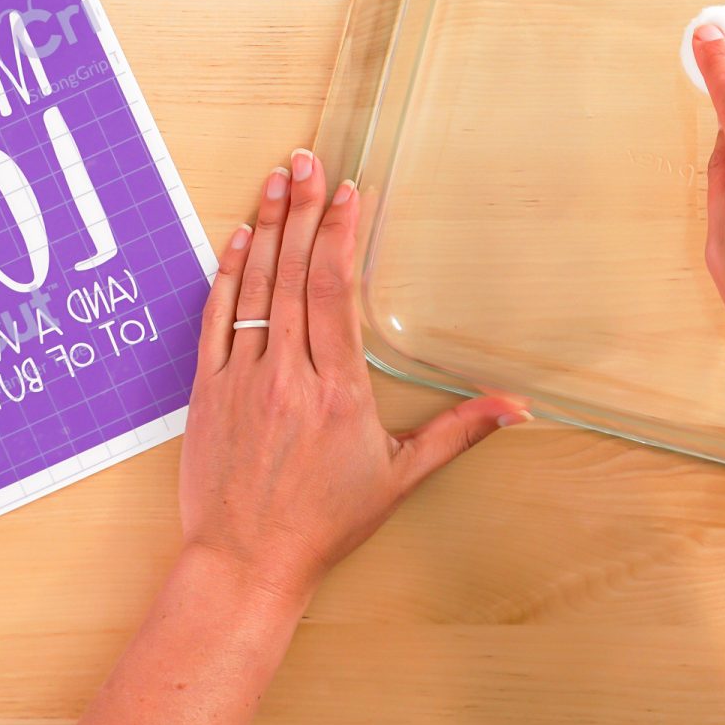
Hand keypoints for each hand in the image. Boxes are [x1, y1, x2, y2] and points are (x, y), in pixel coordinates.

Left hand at [180, 149, 529, 603]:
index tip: (347, 193)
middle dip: (303, 211)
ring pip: (254, 289)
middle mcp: (289, 376)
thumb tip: (517, 409)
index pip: (336, 293)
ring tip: (275, 180)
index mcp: (339, 391)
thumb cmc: (323, 525)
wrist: (244, 563)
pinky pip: (216, 320)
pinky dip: (225, 276)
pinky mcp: (207, 391)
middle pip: (295, 276)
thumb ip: (458, 433)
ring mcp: (243, 380)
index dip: (340, 236)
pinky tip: (236, 239)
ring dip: (265, 229)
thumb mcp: (399, 479)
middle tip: (307, 161)